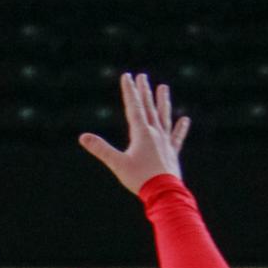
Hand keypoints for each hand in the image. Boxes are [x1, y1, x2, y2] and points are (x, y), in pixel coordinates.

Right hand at [80, 72, 190, 195]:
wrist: (164, 192)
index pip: (134, 107)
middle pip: (149, 108)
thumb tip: (82, 137)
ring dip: (163, 102)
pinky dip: (180, 129)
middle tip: (143, 76)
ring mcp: (165, 142)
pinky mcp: (172, 153)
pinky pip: (177, 137)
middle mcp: (155, 133)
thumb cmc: (140, 179)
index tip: (128, 76)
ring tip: (163, 88)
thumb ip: (101, 149)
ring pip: (164, 117)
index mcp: (142, 133)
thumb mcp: (117, 164)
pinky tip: (185, 120)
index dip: (130, 91)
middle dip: (144, 91)